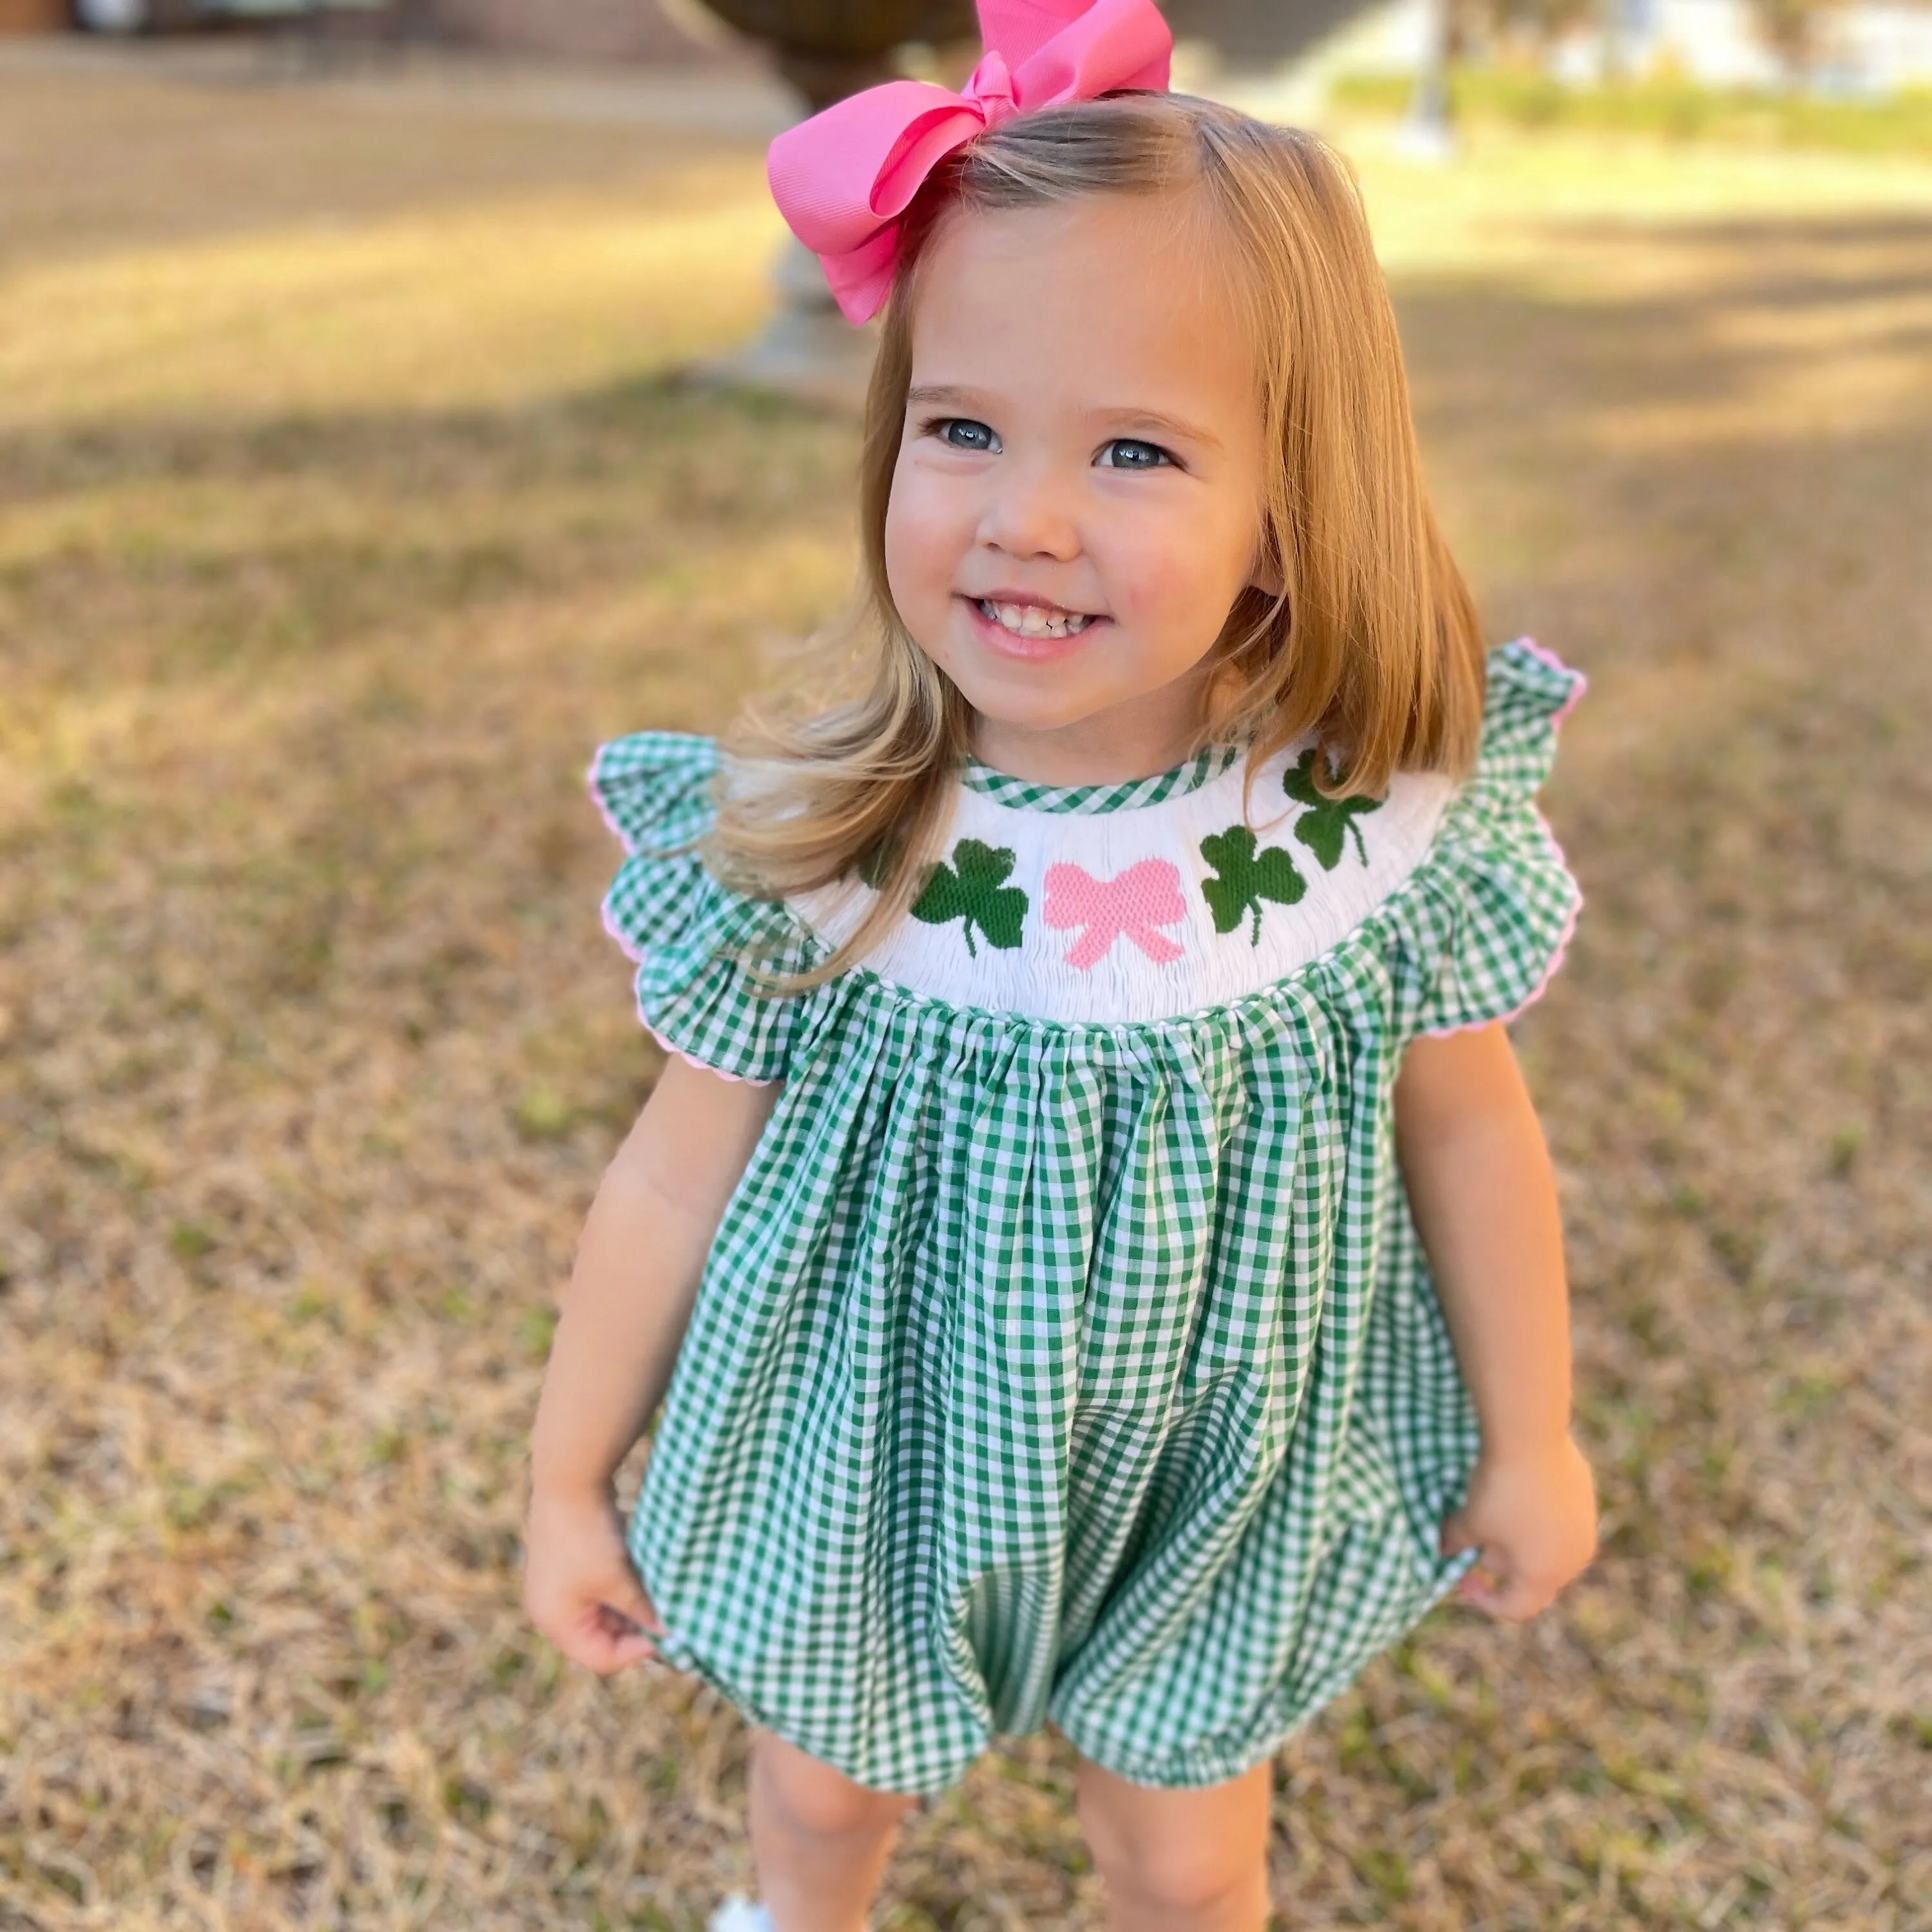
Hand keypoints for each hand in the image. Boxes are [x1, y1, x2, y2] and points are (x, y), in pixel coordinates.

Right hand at [522, 1484, 664, 1673]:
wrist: (570, 1479)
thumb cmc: (589, 1537)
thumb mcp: (618, 1580)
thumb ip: (642, 1612)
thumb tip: (666, 1634)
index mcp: (555, 1623)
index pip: (600, 1658)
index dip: (637, 1652)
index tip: (667, 1635)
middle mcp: (550, 1610)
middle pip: (599, 1638)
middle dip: (634, 1630)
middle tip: (667, 1618)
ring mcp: (557, 1587)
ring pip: (602, 1613)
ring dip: (629, 1608)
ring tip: (656, 1595)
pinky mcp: (567, 1566)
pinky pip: (598, 1591)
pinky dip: (620, 1589)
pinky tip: (641, 1576)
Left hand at [1439, 1432, 1597, 1621]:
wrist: (1530, 1437)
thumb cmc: (1498, 1490)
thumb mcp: (1469, 1521)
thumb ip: (1454, 1542)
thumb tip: (1441, 1550)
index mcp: (1545, 1575)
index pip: (1517, 1608)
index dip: (1484, 1598)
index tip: (1461, 1575)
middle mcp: (1574, 1558)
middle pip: (1533, 1575)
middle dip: (1499, 1560)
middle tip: (1472, 1534)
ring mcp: (1585, 1525)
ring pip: (1547, 1545)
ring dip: (1519, 1537)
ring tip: (1492, 1510)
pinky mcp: (1585, 1494)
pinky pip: (1558, 1516)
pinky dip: (1535, 1512)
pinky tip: (1516, 1487)